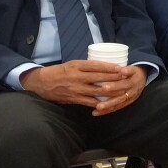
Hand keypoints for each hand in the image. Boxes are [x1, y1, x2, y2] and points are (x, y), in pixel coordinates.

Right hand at [20, 60, 147, 114]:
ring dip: (111, 91)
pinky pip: (90, 102)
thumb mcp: (71, 64)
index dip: (109, 67)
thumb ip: (85, 67)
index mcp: (77, 66)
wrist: (42, 83)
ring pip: (97, 90)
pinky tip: (109, 102)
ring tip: (122, 90)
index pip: (96, 65)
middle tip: (126, 77)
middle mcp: (77, 77)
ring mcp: (76, 89)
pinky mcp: (74, 99)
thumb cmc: (59, 72)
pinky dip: (100, 103)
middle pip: (99, 77)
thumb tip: (103, 67)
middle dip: (114, 78)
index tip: (120, 67)